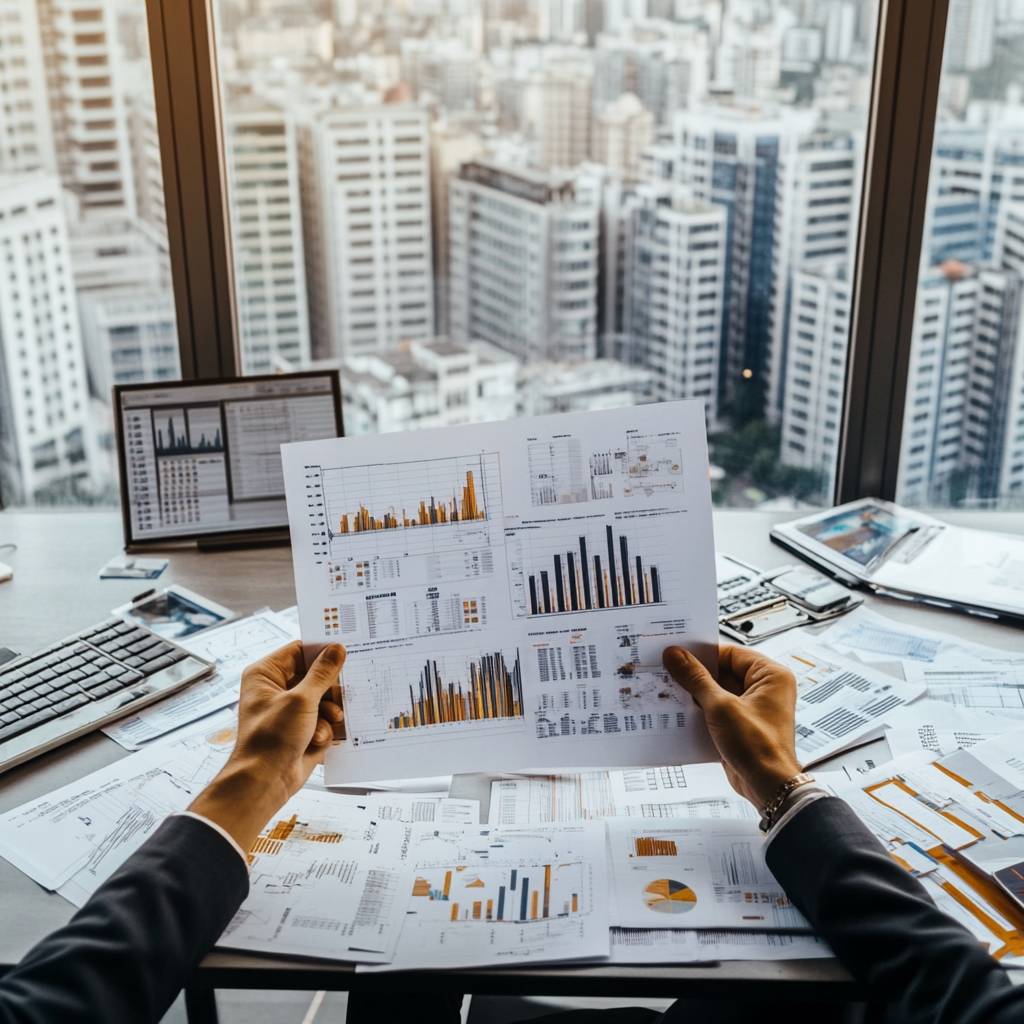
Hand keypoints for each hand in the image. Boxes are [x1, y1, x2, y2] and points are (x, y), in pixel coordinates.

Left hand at [188, 642, 345, 851]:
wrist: (265, 781)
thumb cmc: (271, 739)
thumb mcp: (302, 700)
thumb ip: (322, 674)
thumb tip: (337, 650)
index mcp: (266, 674)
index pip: (299, 650)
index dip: (322, 651)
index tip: (345, 650)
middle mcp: (275, 689)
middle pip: (315, 675)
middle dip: (329, 688)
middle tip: (343, 691)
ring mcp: (288, 710)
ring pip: (322, 698)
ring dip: (329, 711)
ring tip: (330, 720)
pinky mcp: (300, 728)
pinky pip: (322, 718)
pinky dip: (324, 728)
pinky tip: (318, 739)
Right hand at [663, 644, 799, 807]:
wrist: (768, 787)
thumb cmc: (759, 747)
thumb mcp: (720, 706)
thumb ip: (696, 679)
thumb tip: (677, 656)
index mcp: (771, 675)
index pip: (731, 653)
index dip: (704, 653)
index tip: (679, 651)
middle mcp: (766, 689)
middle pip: (723, 671)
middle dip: (697, 674)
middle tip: (670, 669)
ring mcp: (754, 708)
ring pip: (718, 690)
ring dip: (696, 693)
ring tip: (671, 688)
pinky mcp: (742, 724)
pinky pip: (718, 708)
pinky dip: (701, 709)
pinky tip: (680, 710)